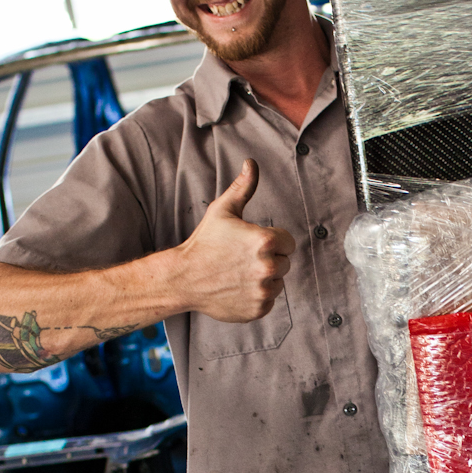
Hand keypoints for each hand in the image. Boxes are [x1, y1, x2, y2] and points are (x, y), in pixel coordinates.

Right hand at [176, 159, 294, 320]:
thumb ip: (243, 187)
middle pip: (284, 263)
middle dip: (268, 260)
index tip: (251, 244)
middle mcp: (268, 268)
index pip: (288, 243)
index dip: (271, 241)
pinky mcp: (258, 310)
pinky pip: (269, 301)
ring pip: (278, 283)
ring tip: (239, 274)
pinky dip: (256, 297)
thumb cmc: (204, 242)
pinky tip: (237, 288)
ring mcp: (263, 291)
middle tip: (242, 260)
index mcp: (266, 242)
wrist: (183, 278)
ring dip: (264, 279)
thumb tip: (251, 163)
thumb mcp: (222, 210)